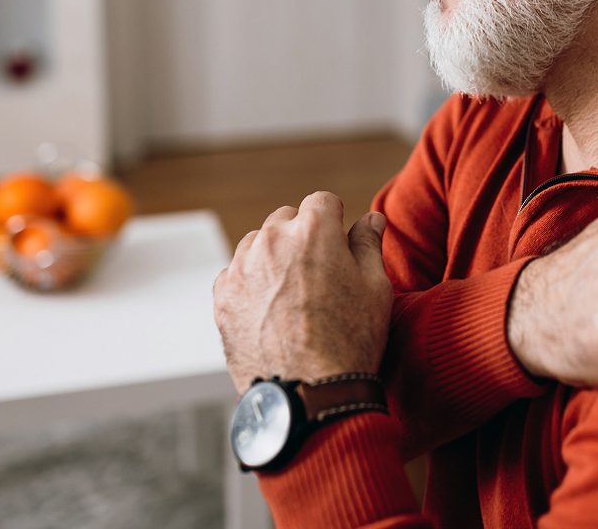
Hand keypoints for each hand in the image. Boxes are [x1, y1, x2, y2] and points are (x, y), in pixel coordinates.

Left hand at [212, 192, 391, 395]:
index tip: (339, 246)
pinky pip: (237, 274)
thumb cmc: (351, 340)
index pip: (323, 201)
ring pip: (258, 245)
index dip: (335, 222)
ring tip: (294, 297)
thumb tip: (372, 219)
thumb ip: (369, 244)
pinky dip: (252, 285)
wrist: (308, 395)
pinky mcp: (222, 297)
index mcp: (313, 230)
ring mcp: (241, 268)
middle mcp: (271, 240)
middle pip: (286, 219)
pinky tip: (272, 312)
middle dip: (302, 237)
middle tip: (319, 275)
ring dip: (274, 258)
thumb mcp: (375, 288)